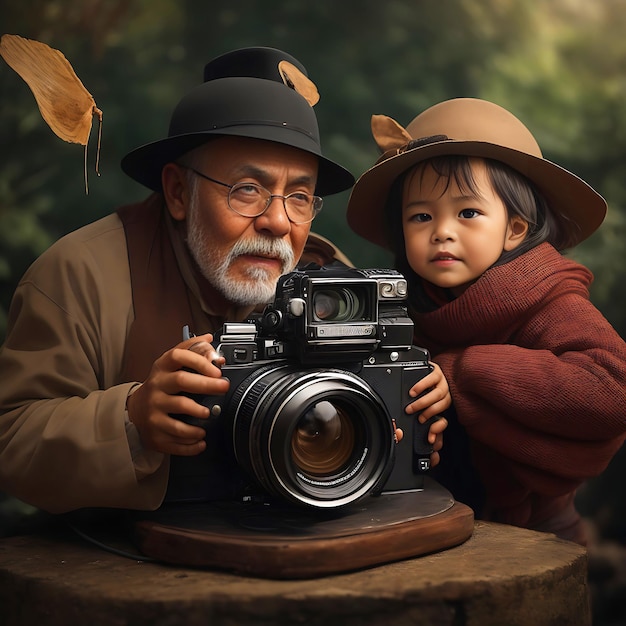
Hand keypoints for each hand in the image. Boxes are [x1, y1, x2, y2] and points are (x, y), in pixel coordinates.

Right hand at [126, 333, 227, 455]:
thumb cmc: (161, 385)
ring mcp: (154, 411)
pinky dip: (190, 443)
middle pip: (181, 381)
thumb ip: (192, 352)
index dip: (198, 360)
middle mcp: (156, 388)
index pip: (178, 356)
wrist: (135, 411)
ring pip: (178, 412)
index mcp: (162, 369)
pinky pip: (174, 440)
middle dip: (206, 384)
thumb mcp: (172, 366)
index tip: (217, 368)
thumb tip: (209, 340)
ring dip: (198, 414)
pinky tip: (201, 440)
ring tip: (208, 415)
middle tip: (224, 387)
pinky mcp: (155, 433)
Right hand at [404, 361, 450, 467]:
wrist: (431, 372)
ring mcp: (442, 383)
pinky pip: (432, 378)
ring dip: (424, 402)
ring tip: (412, 405)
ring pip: (437, 394)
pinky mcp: (437, 371)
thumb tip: (431, 452)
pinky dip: (422, 386)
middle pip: (440, 406)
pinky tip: (413, 391)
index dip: (437, 430)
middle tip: (415, 416)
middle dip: (428, 413)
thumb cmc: (428, 394)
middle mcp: (445, 395)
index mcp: (444, 408)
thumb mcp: (428, 413)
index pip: (444, 421)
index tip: (430, 438)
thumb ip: (428, 428)